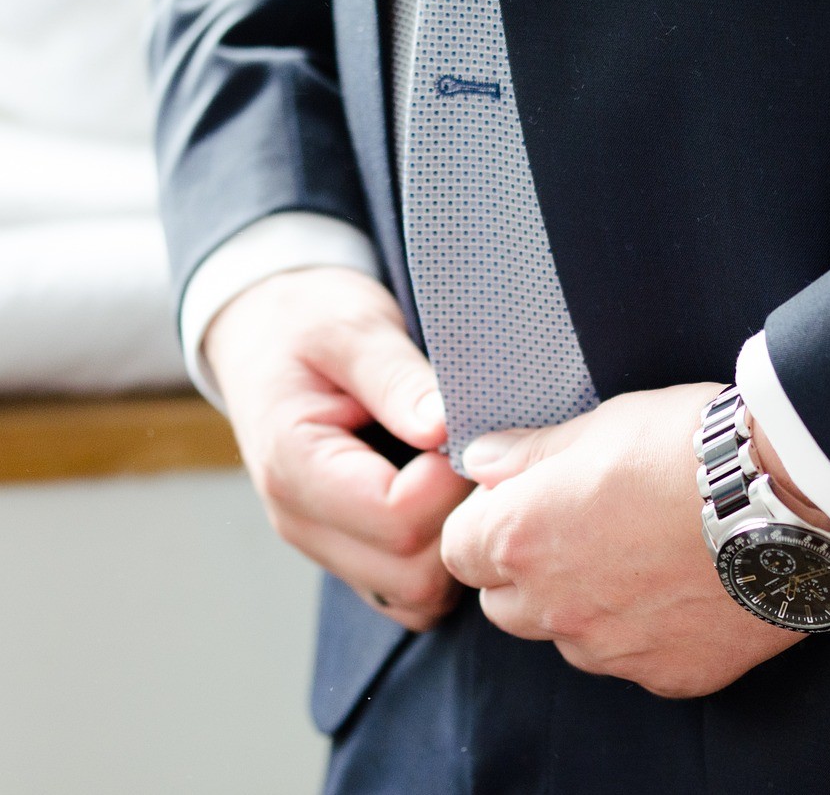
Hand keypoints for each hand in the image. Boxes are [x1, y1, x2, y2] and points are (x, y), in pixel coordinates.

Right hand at [205, 267, 472, 630]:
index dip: (448, 483)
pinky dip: (442, 560)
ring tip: (461, 477)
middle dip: (459, 521)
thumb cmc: (308, 324)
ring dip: (454, 546)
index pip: (397, 519)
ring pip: (415, 598)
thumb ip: (396, 379)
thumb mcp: (352, 329)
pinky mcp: (348, 553)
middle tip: (473, 458)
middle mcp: (302, 522)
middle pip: (411, 575)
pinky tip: (448, 500)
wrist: (263, 334)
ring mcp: (324, 545)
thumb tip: (442, 428)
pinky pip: (409, 594)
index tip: (459, 433)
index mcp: (295, 466)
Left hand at [439, 383, 804, 697]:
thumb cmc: (692, 447)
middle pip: (505, 604)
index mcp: (523, 538)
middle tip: (581, 529)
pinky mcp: (670, 675)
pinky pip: (636, 660)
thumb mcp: (603, 424)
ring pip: (571, 638)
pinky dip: (648, 631)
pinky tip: (686, 587)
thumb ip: (531, 454)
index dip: (486, 524)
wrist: (793, 497)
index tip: (522, 503)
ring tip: (643, 557)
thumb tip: (481, 461)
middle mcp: (556, 607)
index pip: (460, 549)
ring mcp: (613, 649)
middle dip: (525, 571)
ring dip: (585, 606)